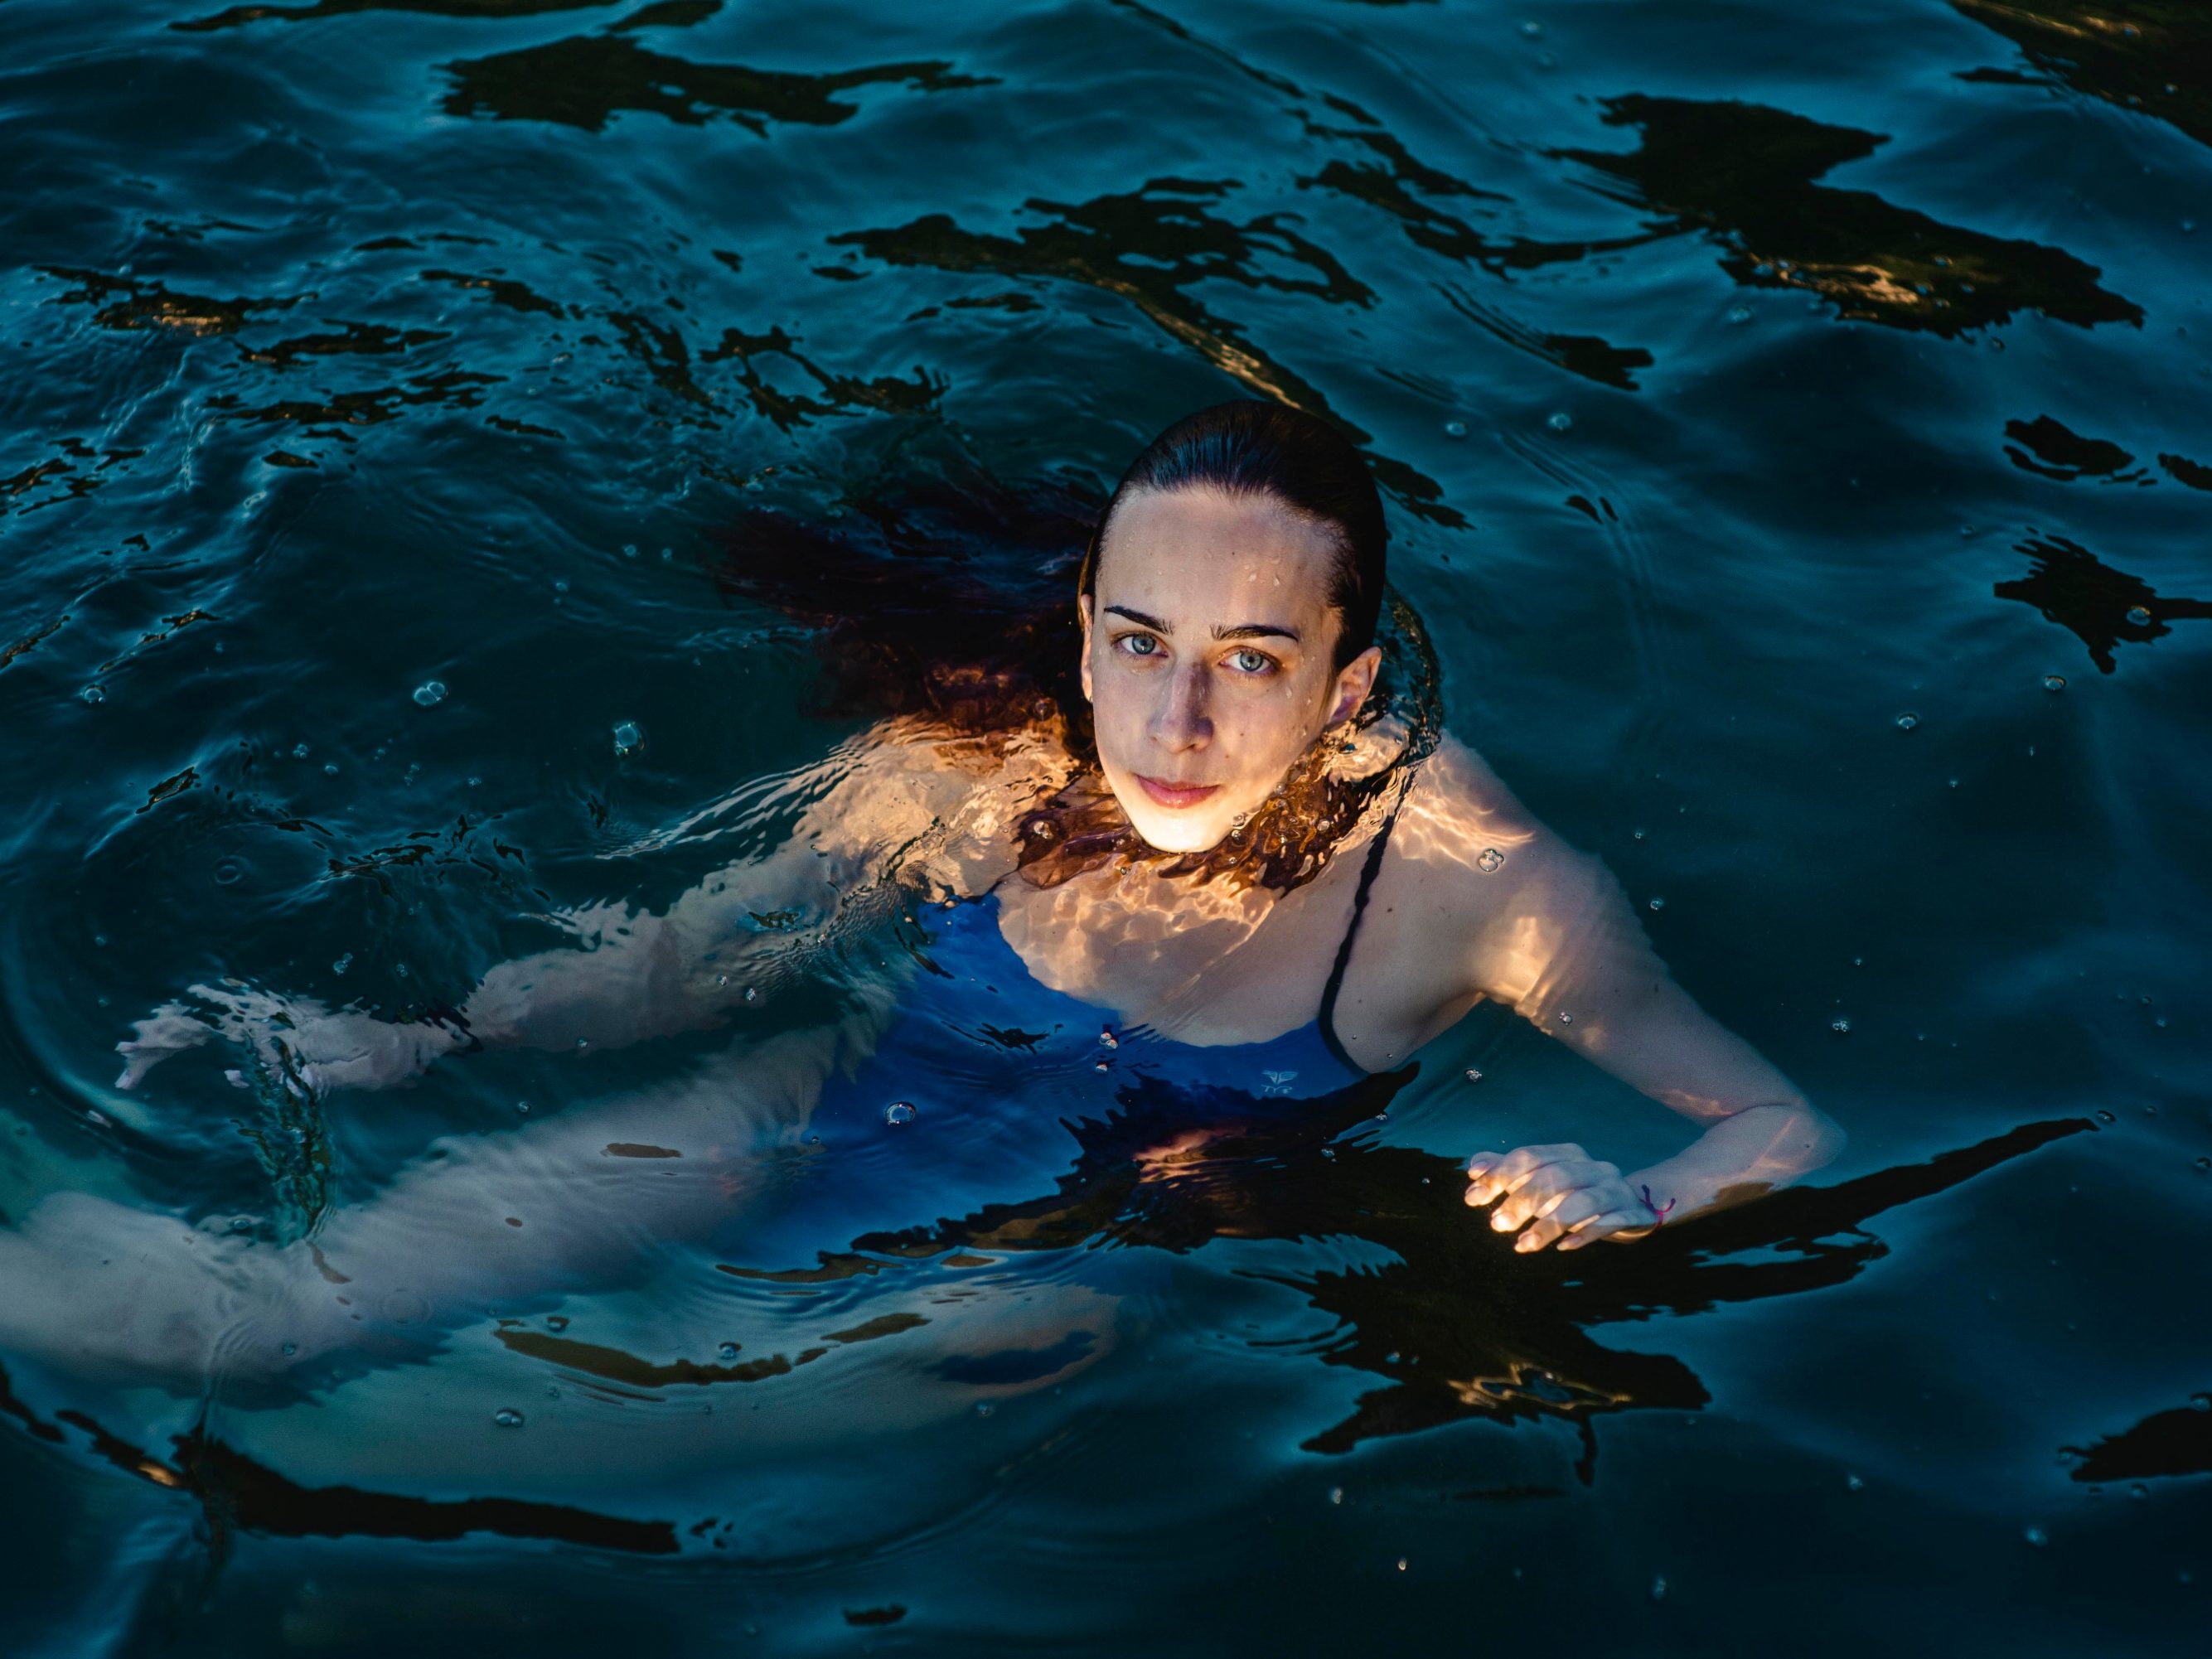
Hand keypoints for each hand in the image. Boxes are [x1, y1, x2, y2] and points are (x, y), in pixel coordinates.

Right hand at [116, 983, 464, 1096]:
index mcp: (290, 1029)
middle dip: (160, 1040)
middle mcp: (285, 1017)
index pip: (218, 1031)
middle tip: (122, 1060)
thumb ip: (309, 1077)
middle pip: (208, 1021)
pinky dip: (207, 1030)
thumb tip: (245, 1074)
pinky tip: (186, 1040)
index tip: (134, 1059)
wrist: (430, 1026)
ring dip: (177, 1033)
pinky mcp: (299, 1021)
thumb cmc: (397, 1056)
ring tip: (138, 1047)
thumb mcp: (360, 1074)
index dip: (169, 1044)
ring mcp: (290, 1016)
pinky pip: (242, 1023)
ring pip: (220, 1019)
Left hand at [1463, 1142, 1661, 1251]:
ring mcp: (1615, 1188)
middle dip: (1522, 1201)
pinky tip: (1564, 1247)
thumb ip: (1510, 1172)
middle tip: (1497, 1225)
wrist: (1635, 1206)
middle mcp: (1593, 1166)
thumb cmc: (1578, 1194)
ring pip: (1581, 1201)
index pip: (1529, 1157)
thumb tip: (1475, 1168)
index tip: (1473, 1199)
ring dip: (1549, 1224)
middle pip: (1554, 1177)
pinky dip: (1586, 1233)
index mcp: (1568, 1154)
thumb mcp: (1544, 1181)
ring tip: (1523, 1245)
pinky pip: (1609, 1222)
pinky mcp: (1632, 1213)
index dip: (1499, 1175)